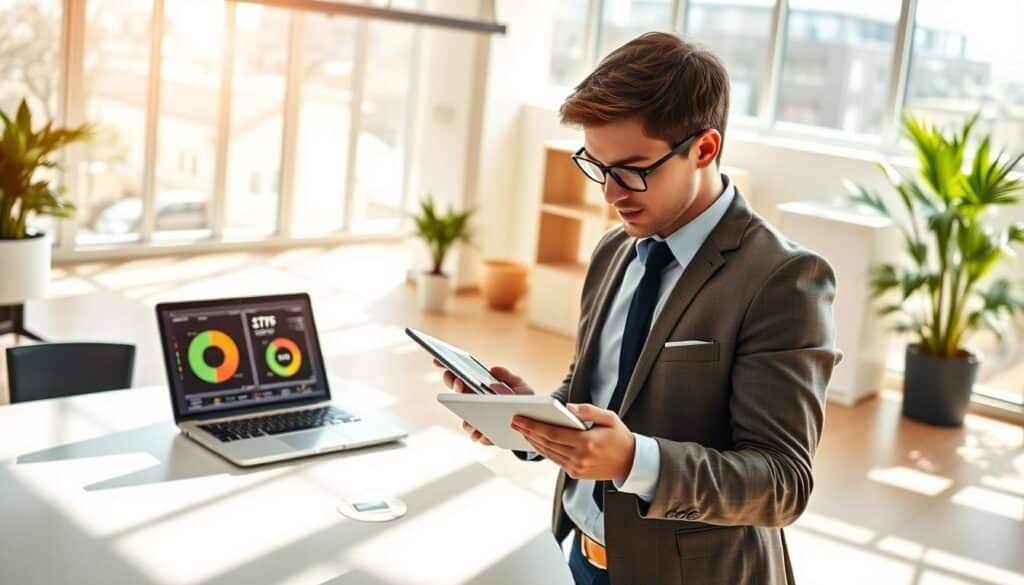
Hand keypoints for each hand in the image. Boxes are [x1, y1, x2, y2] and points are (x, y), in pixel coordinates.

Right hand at [432, 359, 534, 445]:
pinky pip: (477, 436)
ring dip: (465, 416)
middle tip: (460, 382)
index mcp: (479, 389)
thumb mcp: (520, 386)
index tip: (441, 361)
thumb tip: (492, 369)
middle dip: (455, 386)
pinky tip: (481, 433)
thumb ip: (508, 376)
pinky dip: (478, 435)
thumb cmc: (524, 401)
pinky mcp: (485, 436)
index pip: (459, 377)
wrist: (535, 423)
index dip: (447, 368)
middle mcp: (474, 404)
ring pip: (464, 419)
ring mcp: (477, 420)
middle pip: (456, 395)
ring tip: (471, 411)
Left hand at [510, 403, 635, 480]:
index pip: (552, 433)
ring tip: (521, 430)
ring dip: (533, 442)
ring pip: (548, 453)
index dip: (533, 426)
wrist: (631, 463)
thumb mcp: (609, 417)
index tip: (519, 419)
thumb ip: (588, 410)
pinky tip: (536, 440)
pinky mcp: (575, 474)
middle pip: (546, 443)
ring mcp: (577, 468)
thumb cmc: (619, 436)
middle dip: (528, 432)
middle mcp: (579, 458)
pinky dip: (544, 450)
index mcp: (587, 442)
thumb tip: (568, 407)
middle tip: (514, 422)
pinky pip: (555, 460)